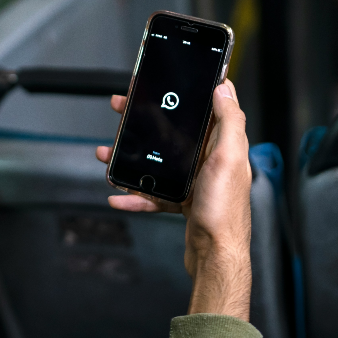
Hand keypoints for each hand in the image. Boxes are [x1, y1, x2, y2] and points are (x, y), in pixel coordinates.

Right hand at [95, 80, 251, 319]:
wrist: (216, 255)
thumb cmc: (225, 211)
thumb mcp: (229, 158)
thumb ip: (230, 121)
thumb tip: (224, 88)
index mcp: (221, 145)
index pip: (201, 109)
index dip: (181, 93)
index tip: (157, 83)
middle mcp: (209, 160)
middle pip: (172, 132)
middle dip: (143, 122)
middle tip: (121, 111)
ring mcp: (194, 181)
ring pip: (157, 162)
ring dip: (130, 158)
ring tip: (108, 155)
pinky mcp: (183, 201)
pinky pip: (153, 193)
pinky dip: (135, 194)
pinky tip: (118, 194)